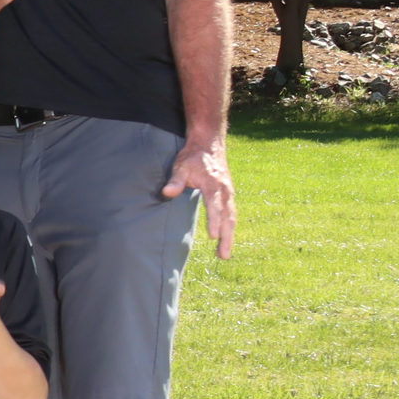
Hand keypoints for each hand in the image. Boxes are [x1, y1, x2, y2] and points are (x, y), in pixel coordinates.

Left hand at [165, 134, 235, 259]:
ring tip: (224, 255)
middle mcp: (225, 190)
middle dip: (227, 237)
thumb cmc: (193, 156)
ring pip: (232, 217)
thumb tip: (167, 193)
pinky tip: (225, 239)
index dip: (214, 220)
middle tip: (223, 256)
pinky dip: (230, 227)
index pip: (215, 205)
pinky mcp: (228, 194)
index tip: (214, 236)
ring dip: (230, 236)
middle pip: (228, 217)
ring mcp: (229, 193)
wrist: (209, 143)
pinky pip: (231, 213)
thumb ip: (176, 181)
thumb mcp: (181, 166)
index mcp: (214, 184)